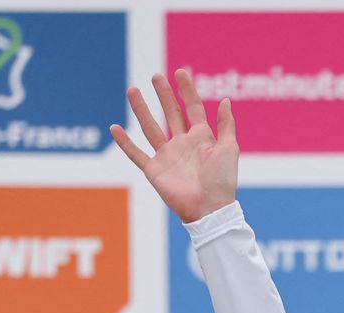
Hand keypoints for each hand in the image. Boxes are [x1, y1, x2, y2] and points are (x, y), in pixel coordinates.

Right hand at [110, 69, 237, 222]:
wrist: (209, 208)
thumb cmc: (222, 180)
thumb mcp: (229, 149)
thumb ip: (226, 125)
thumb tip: (226, 101)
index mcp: (201, 138)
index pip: (192, 108)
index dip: (187, 90)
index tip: (180, 72)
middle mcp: (182, 144)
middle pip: (171, 113)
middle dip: (164, 95)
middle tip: (156, 76)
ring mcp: (167, 156)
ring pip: (150, 127)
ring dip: (141, 109)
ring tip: (133, 90)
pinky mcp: (154, 170)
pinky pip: (136, 154)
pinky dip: (125, 142)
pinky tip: (115, 128)